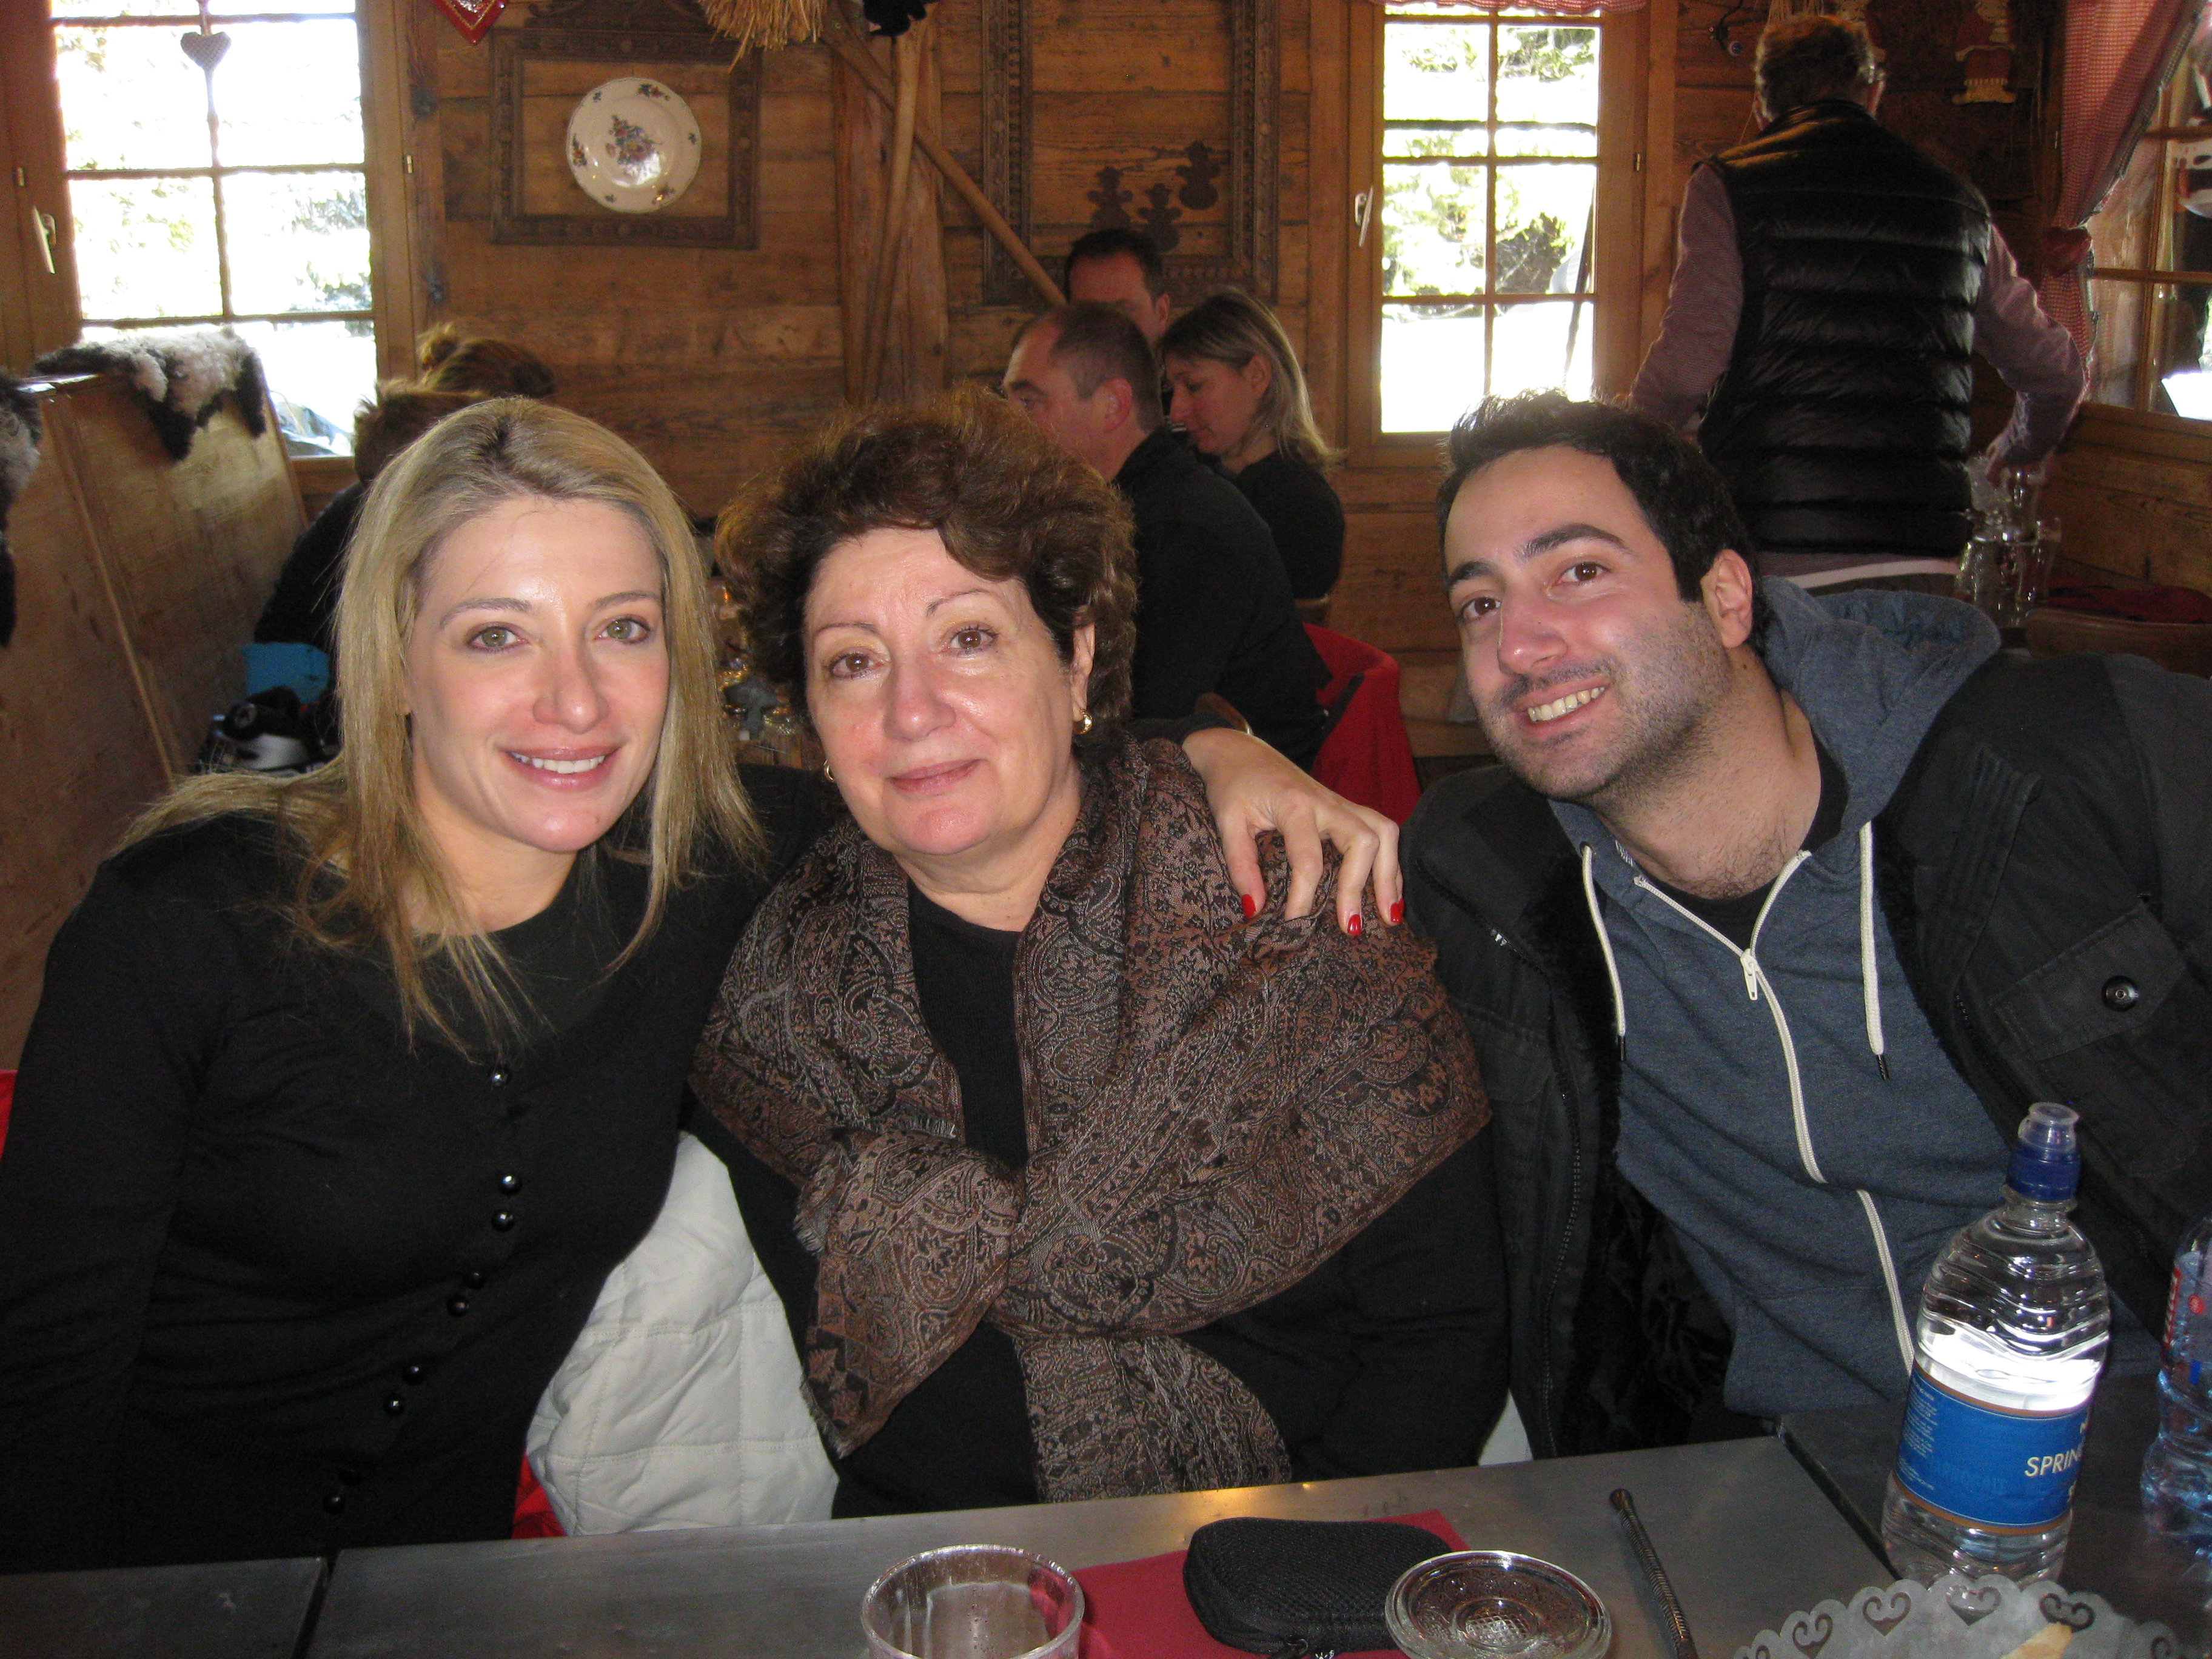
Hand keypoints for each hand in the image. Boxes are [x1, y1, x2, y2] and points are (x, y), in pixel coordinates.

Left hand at [1181, 727, 1400, 932]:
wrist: (1238, 750)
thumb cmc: (1232, 784)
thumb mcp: (1227, 822)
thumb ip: (1241, 865)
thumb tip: (1255, 908)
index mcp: (1294, 804)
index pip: (1309, 858)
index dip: (1304, 896)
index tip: (1294, 924)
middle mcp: (1326, 802)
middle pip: (1363, 841)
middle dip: (1362, 886)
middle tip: (1352, 928)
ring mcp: (1340, 802)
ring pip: (1384, 832)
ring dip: (1389, 874)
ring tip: (1389, 916)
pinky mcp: (1344, 807)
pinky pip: (1381, 831)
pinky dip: (1390, 862)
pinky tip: (1389, 893)